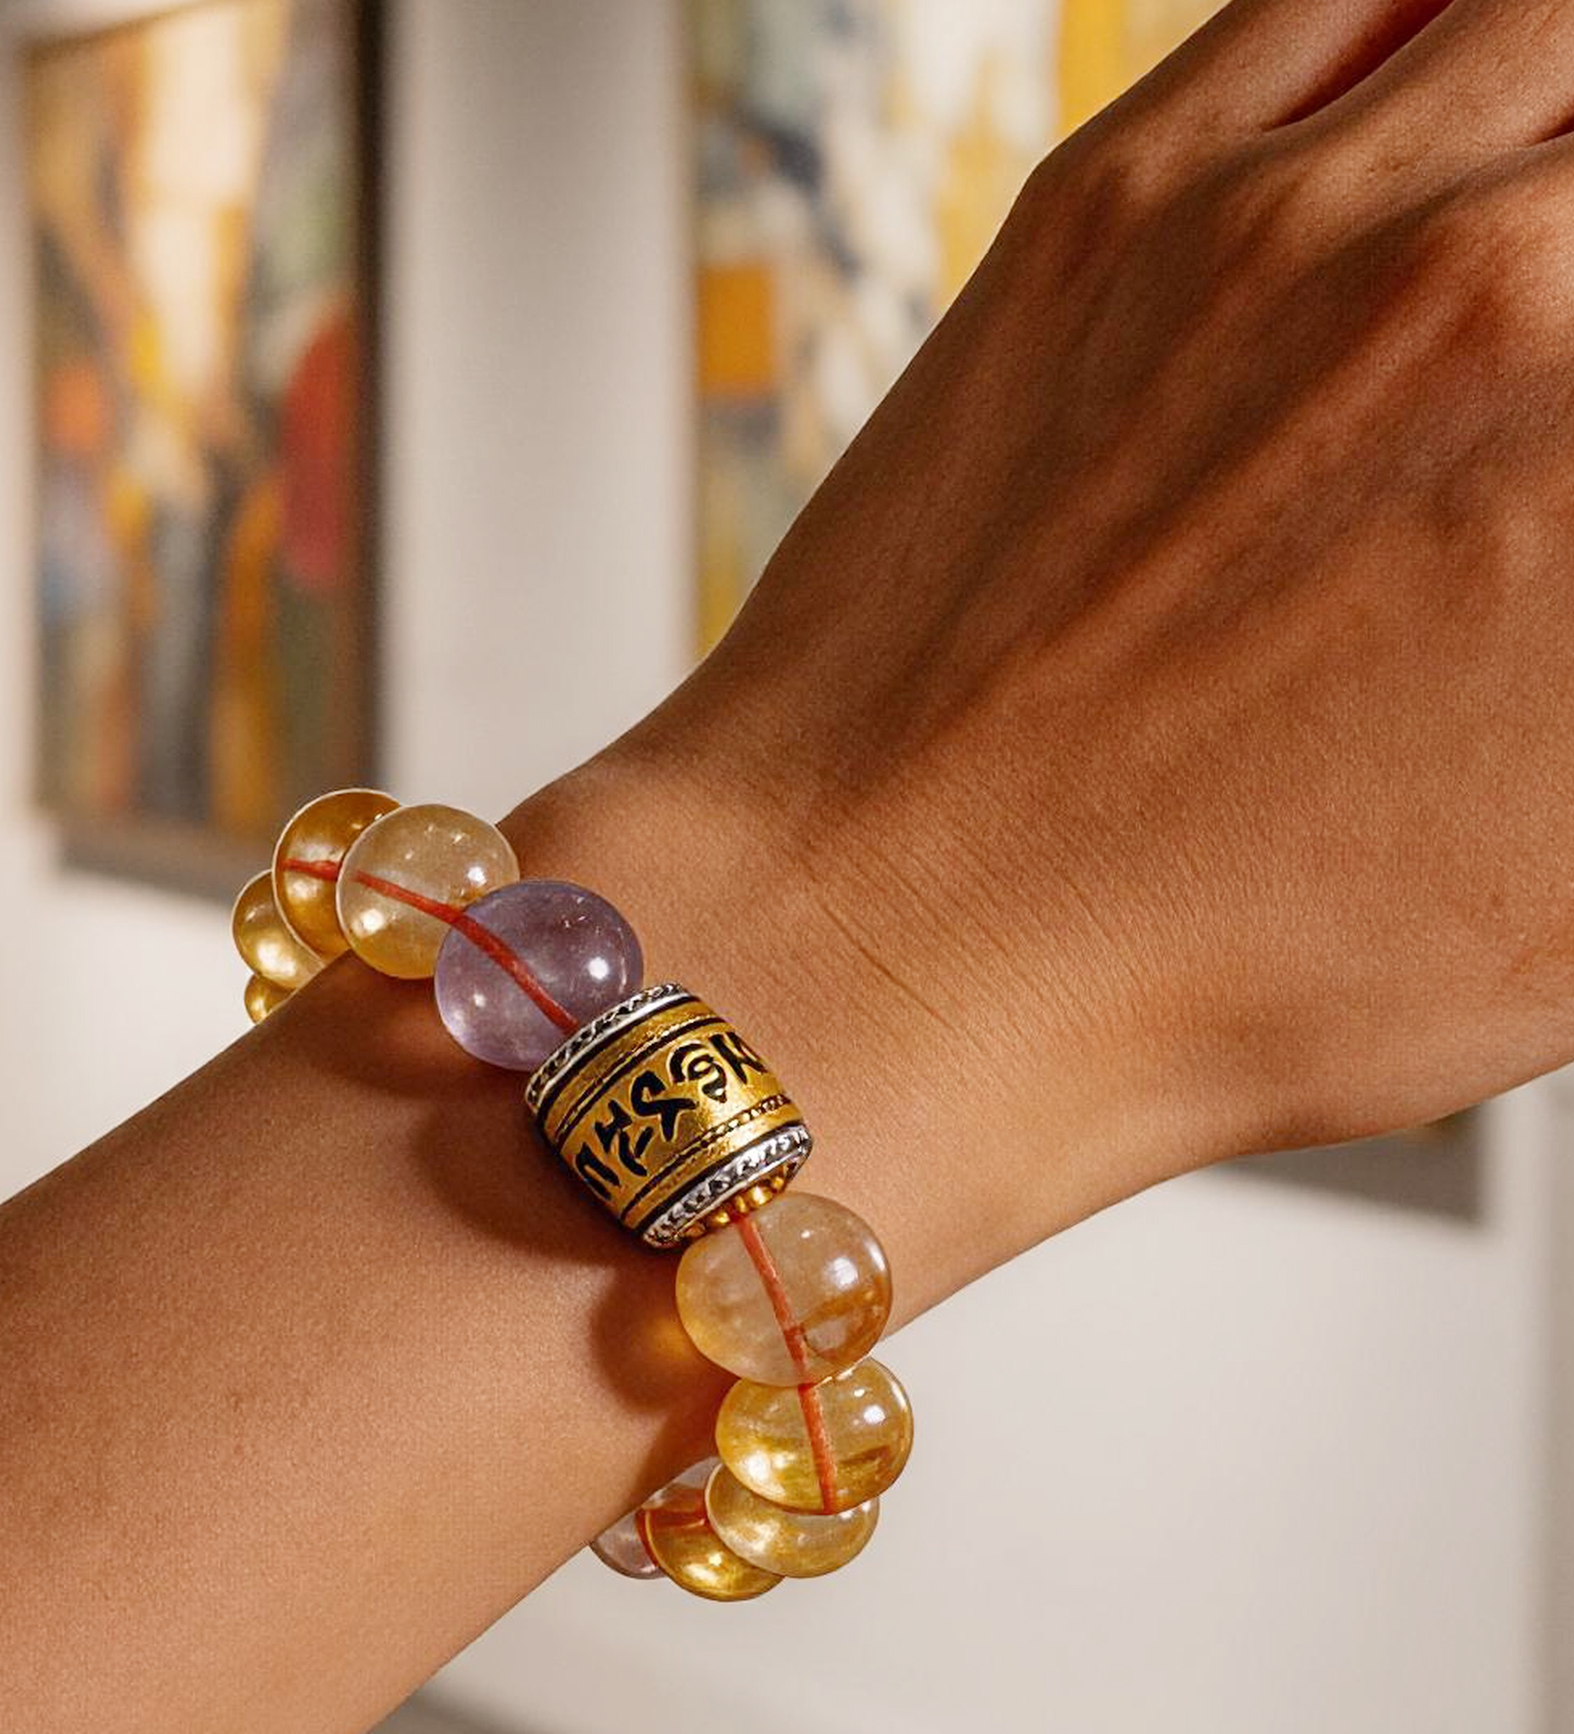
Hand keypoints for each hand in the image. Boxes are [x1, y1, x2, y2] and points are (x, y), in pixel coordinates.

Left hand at [523, 0, 1573, 1296]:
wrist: (888, 940)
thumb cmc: (1205, 976)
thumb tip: (1567, 548)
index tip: (1560, 487)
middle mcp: (1510, 302)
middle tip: (1530, 386)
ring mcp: (1301, 226)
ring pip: (1544, 25)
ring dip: (1557, 108)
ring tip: (1522, 223)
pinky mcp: (1118, 202)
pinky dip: (1435, 24)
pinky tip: (1441, 109)